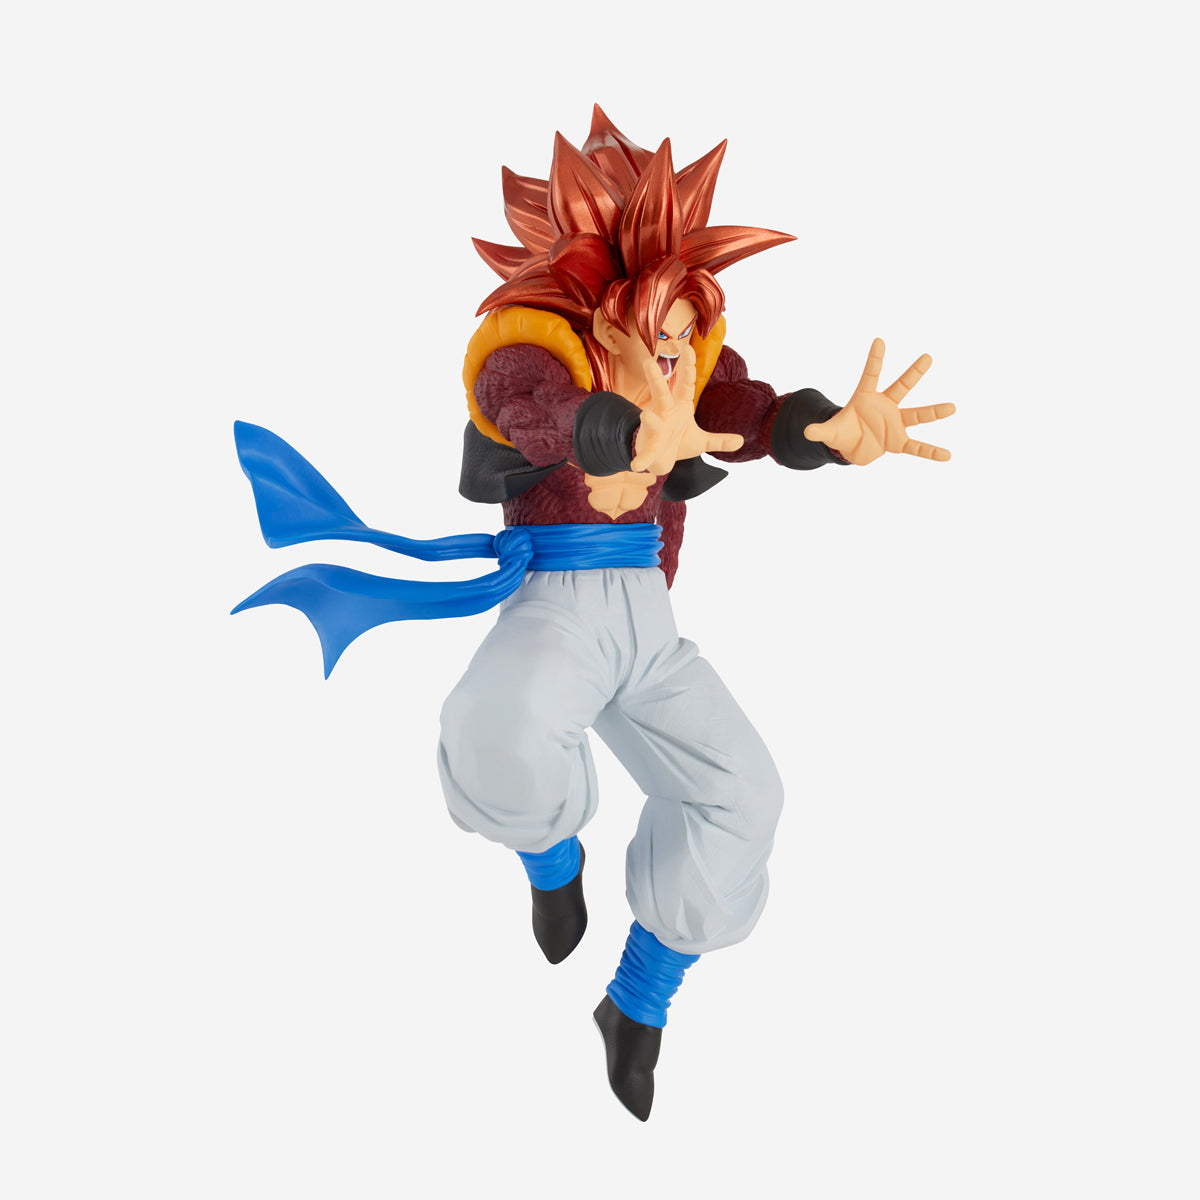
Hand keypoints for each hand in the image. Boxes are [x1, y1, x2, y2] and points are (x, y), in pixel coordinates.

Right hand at [630, 342, 743, 474]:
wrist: (658, 461)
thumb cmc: (677, 443)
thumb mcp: (701, 442)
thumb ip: (719, 440)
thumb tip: (742, 441)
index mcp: (679, 406)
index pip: (684, 384)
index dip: (687, 367)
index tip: (688, 348)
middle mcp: (664, 413)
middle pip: (661, 394)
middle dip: (656, 380)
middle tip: (648, 362)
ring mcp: (654, 430)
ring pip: (650, 420)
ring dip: (648, 419)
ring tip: (646, 416)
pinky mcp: (649, 447)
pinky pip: (646, 453)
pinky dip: (642, 458)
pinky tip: (636, 465)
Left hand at [805, 338, 954, 464]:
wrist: (853, 447)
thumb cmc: (843, 432)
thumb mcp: (829, 432)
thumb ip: (820, 431)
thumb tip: (806, 432)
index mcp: (865, 398)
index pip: (870, 375)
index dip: (874, 359)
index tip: (879, 340)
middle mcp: (885, 406)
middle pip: (901, 386)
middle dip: (913, 373)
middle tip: (927, 357)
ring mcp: (894, 423)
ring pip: (917, 414)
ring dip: (933, 412)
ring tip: (952, 407)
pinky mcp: (898, 441)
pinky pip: (917, 446)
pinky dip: (930, 451)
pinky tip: (947, 455)